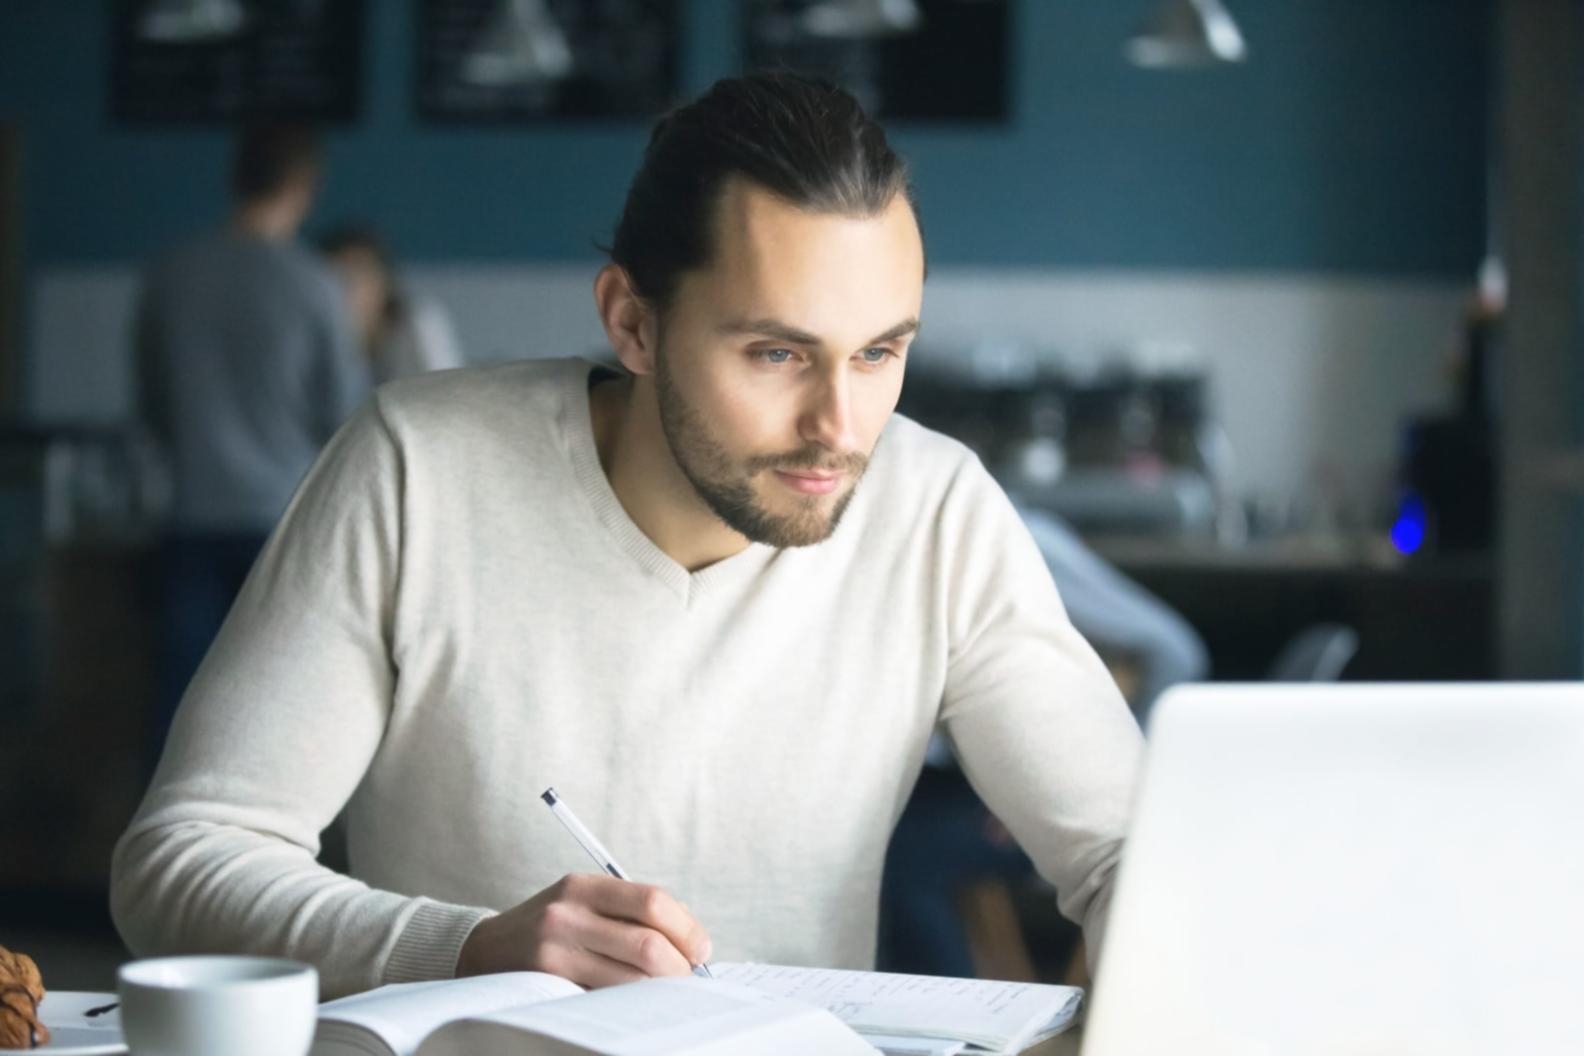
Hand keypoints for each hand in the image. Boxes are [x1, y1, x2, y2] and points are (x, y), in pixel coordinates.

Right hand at [456, 873, 712, 987]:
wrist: (485, 950)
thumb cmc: (552, 926)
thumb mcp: (583, 901)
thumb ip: (631, 912)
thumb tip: (693, 943)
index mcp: (584, 886)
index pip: (653, 902)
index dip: (687, 929)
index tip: (702, 950)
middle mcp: (568, 915)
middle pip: (648, 946)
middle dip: (680, 968)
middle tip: (688, 979)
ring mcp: (555, 952)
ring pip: (631, 981)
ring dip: (658, 992)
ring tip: (665, 992)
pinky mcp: (547, 986)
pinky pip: (604, 1001)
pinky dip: (629, 1005)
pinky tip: (634, 1004)